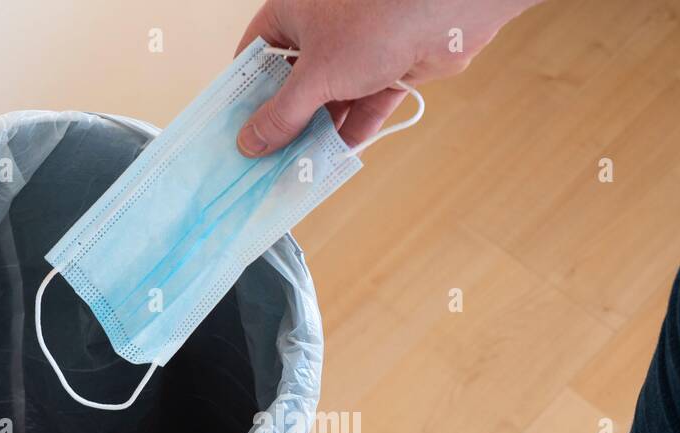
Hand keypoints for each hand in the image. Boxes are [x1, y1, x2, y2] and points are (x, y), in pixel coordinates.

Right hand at [235, 0, 541, 156]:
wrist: (445, 12)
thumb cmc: (374, 20)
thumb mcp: (315, 75)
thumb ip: (282, 114)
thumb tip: (250, 143)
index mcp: (292, 14)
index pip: (255, 57)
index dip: (244, 95)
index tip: (235, 132)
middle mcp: (321, 30)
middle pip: (292, 85)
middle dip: (283, 123)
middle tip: (265, 161)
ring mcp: (356, 52)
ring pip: (327, 101)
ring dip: (315, 135)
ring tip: (296, 170)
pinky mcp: (386, 71)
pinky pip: (361, 108)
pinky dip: (350, 132)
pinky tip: (333, 160)